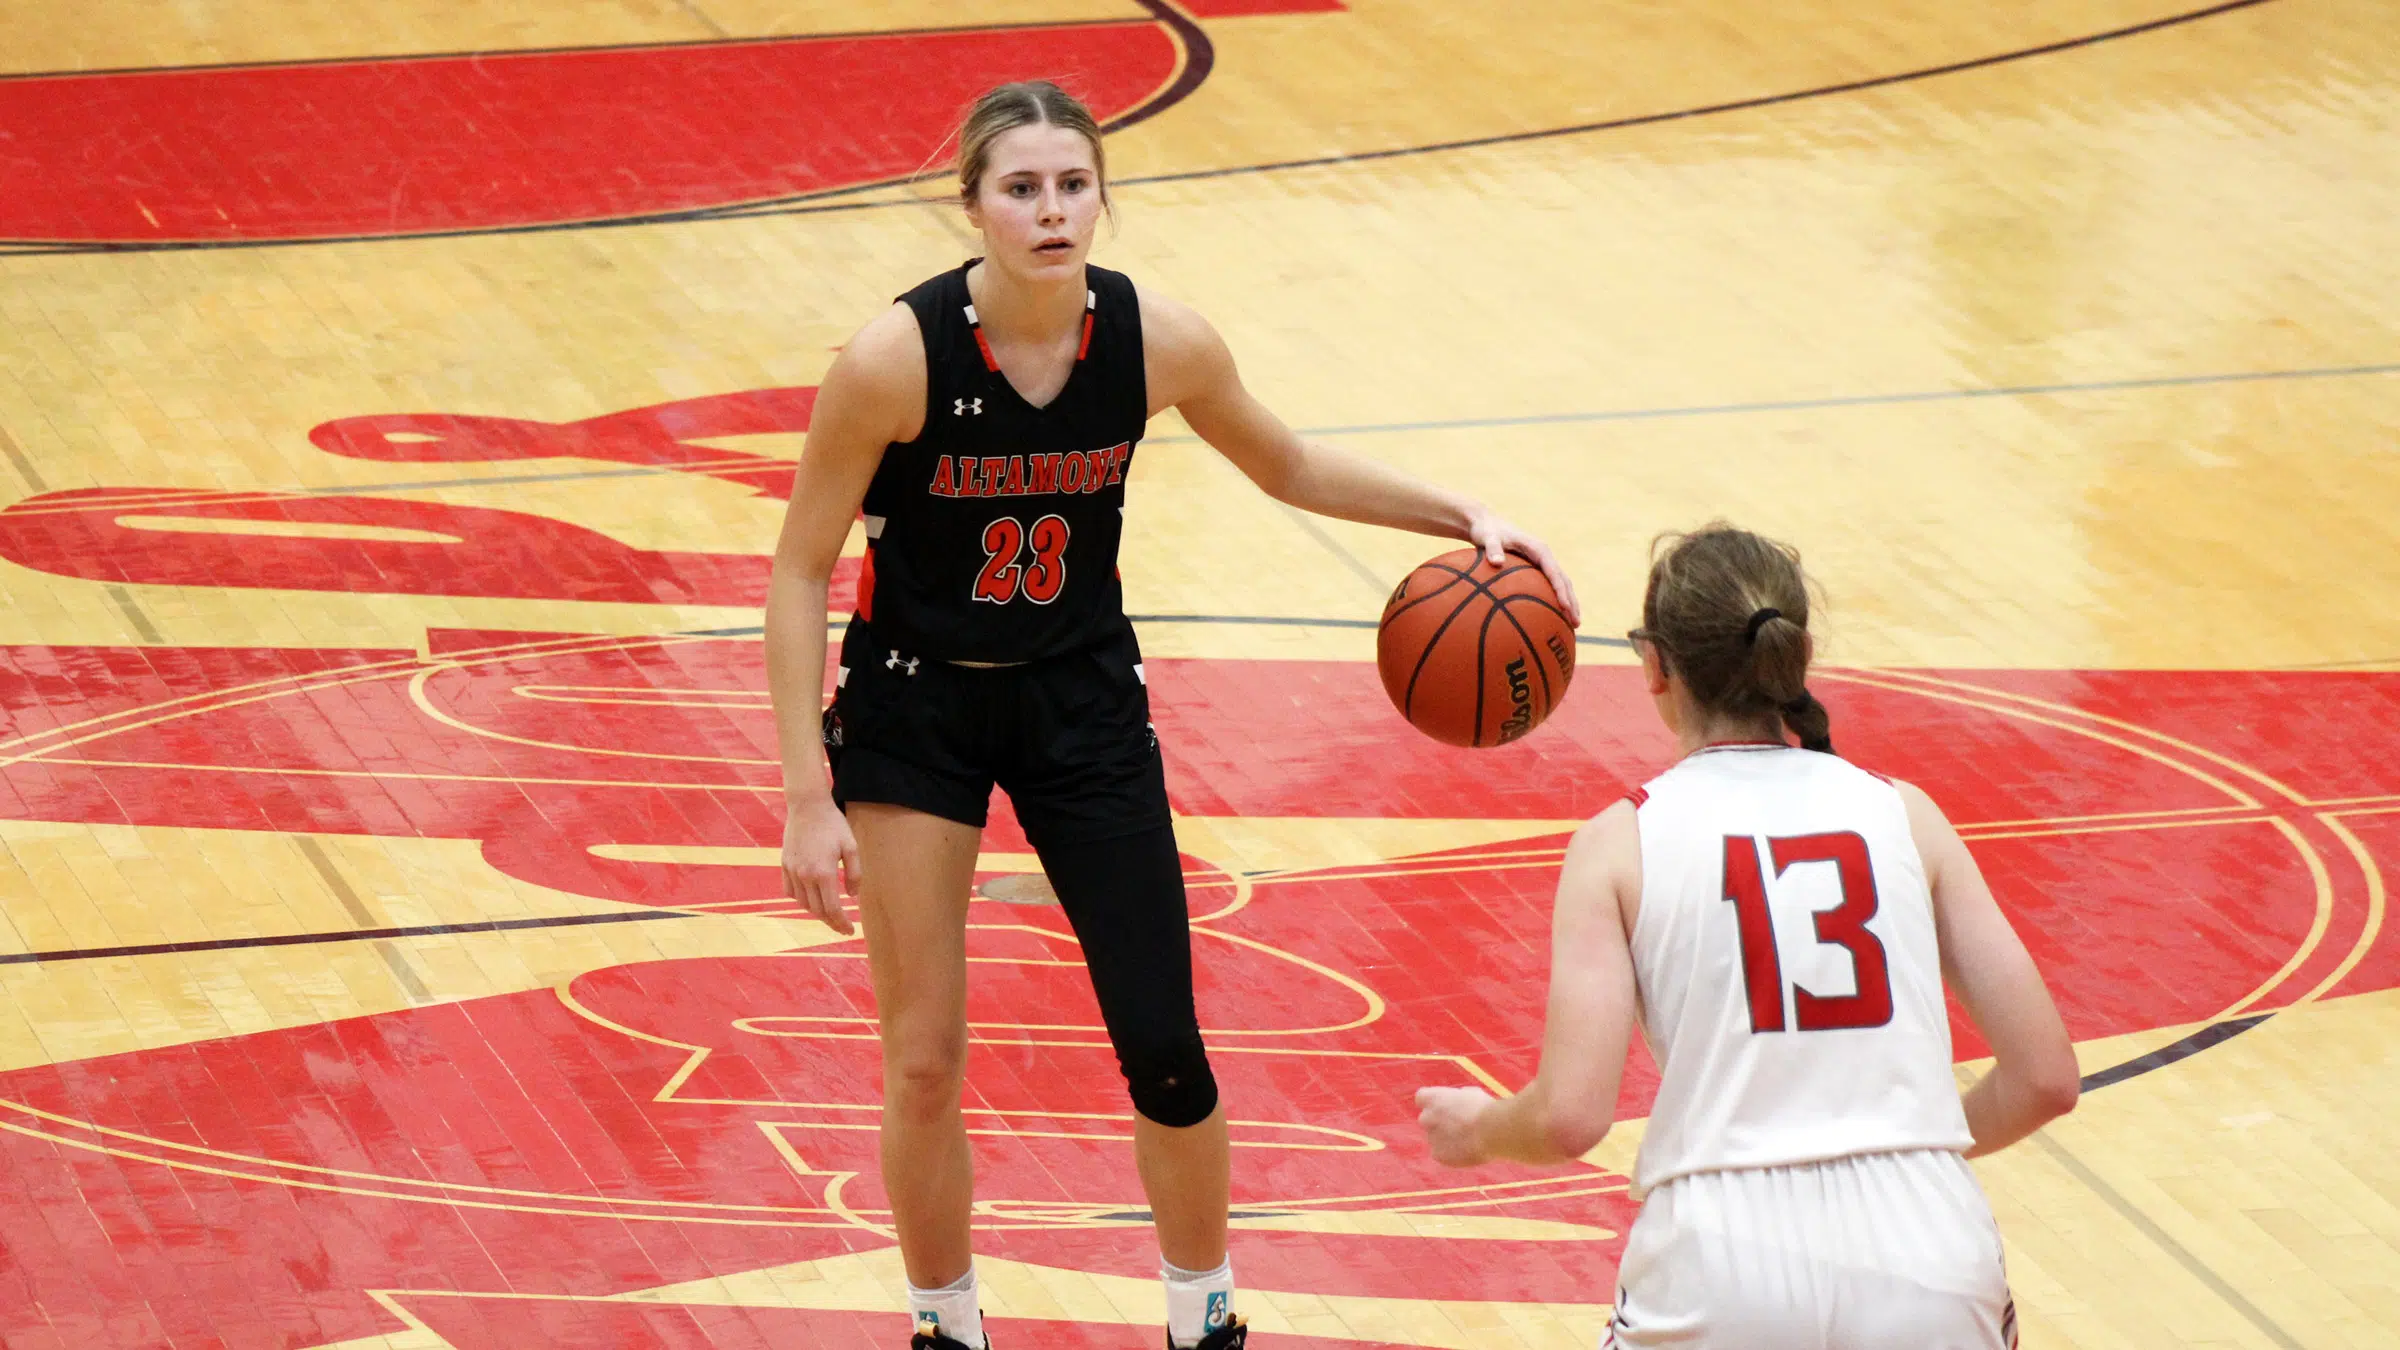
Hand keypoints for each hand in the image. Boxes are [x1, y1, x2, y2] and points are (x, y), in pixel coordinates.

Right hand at [782, 795, 860, 935]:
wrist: (807, 806)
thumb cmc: (833, 824)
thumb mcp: (851, 847)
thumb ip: (854, 874)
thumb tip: (852, 896)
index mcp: (824, 873)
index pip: (832, 909)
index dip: (842, 923)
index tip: (850, 931)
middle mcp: (805, 875)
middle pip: (817, 910)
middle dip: (831, 922)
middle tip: (842, 926)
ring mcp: (792, 870)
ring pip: (803, 903)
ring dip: (816, 912)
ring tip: (829, 914)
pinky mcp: (784, 864)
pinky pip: (790, 891)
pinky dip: (801, 900)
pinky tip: (811, 899)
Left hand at [1415, 1085, 1496, 1166]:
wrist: (1491, 1131)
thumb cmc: (1484, 1108)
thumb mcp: (1471, 1093)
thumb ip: (1458, 1098)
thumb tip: (1459, 1101)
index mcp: (1431, 1098)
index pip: (1422, 1097)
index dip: (1434, 1102)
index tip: (1446, 1106)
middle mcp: (1426, 1117)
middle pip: (1428, 1119)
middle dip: (1439, 1122)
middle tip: (1459, 1125)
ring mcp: (1431, 1137)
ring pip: (1436, 1138)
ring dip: (1447, 1139)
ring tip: (1469, 1140)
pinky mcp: (1438, 1155)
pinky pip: (1442, 1154)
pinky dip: (1452, 1154)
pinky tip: (1468, 1151)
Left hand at [1464, 509, 1580, 626]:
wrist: (1486, 524)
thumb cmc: (1486, 531)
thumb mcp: (1487, 537)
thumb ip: (1492, 549)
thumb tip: (1497, 562)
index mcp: (1538, 549)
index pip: (1554, 572)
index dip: (1561, 590)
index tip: (1565, 607)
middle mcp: (1544, 556)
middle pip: (1564, 581)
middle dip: (1571, 602)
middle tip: (1576, 623)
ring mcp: (1542, 563)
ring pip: (1561, 585)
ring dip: (1569, 604)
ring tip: (1573, 626)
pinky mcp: (1536, 569)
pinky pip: (1549, 586)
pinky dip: (1555, 601)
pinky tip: (1553, 618)